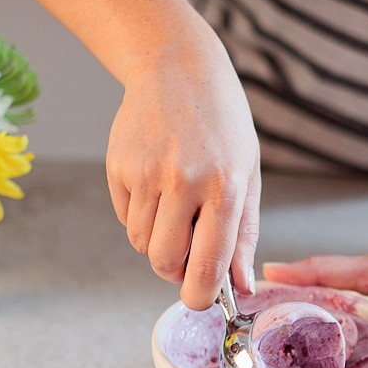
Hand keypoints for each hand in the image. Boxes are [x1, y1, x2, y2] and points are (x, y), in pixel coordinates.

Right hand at [107, 25, 260, 309]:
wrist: (177, 67)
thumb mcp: (248, 175)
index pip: (208, 266)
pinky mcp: (119, 167)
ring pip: (142, 244)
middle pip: (165, 263)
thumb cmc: (222, 127)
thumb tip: (241, 288)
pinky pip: (126, 219)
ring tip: (175, 208)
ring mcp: (147, 174)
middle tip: (187, 255)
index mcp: (226, 188)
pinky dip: (140, 217)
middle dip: (174, 272)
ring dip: (157, 241)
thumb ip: (244, 236)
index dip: (201, 295)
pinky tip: (156, 186)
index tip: (201, 299)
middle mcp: (185, 182)